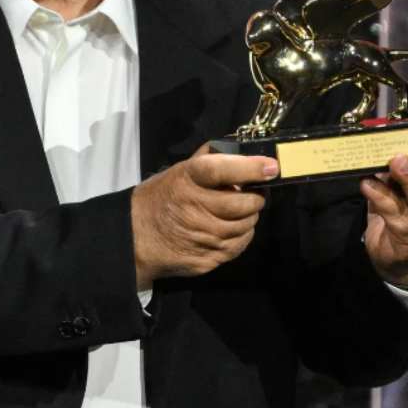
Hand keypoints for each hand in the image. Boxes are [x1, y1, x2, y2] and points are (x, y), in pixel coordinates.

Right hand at [131, 145, 278, 289]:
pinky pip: (238, 246)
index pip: (221, 170)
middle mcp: (195, 208)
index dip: (250, 167)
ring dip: (249, 217)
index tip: (272, 167)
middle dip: (256, 198)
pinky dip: (242, 236)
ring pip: (246, 226)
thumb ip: (207, 159)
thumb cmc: (161, 198)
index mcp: (187, 180)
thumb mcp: (178, 171)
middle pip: (243, 204)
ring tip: (239, 211)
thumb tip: (242, 149)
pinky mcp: (207, 259)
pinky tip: (232, 229)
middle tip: (254, 193)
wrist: (135, 237)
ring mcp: (202, 237)